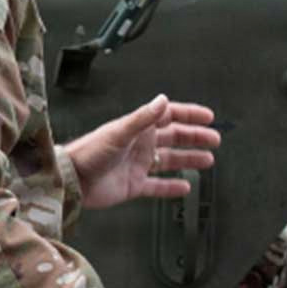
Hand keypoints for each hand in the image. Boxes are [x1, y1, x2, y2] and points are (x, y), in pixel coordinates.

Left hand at [64, 94, 220, 208]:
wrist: (72, 180)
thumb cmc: (89, 152)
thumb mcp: (119, 132)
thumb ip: (143, 117)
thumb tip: (163, 100)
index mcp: (138, 128)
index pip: (169, 116)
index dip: (189, 115)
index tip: (208, 117)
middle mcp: (140, 144)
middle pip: (174, 138)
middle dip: (194, 137)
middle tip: (214, 140)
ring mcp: (138, 164)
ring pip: (170, 160)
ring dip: (188, 160)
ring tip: (207, 161)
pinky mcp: (133, 185)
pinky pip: (157, 185)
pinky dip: (171, 187)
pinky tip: (185, 187)